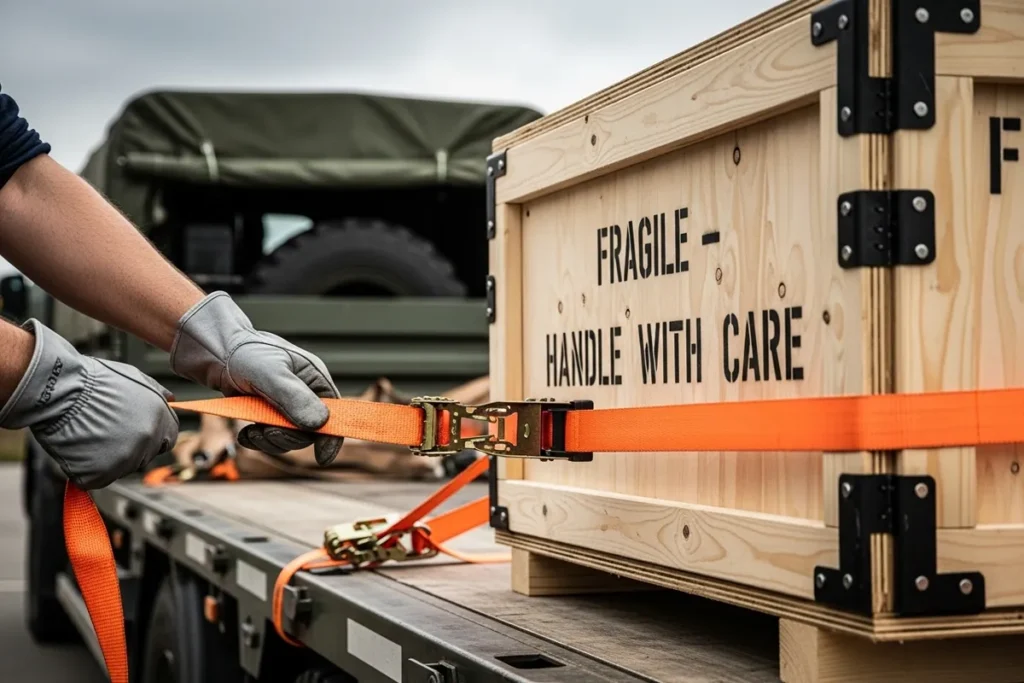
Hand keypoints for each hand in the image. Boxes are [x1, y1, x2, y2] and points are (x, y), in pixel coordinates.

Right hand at [0, 320, 178, 488]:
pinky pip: (97, 478)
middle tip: (106, 431)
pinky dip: (87, 469)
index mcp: (160, 419)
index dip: (151, 436)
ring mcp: (125, 460)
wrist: (60, 389)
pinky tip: (80, 448)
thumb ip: (157, 394)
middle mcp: (148, 441)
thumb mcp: (136, 378)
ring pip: (121, 468)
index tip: (134, 432)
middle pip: (144, 456)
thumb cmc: (93, 381)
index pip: (168, 439)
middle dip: (128, 447)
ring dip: (108, 458)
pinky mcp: (101, 474)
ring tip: (91, 435)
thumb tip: (171, 400)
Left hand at [169, 292, 342, 464]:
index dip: (332, 436)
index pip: (335, 413)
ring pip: (289, 439)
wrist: (218, 353)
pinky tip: (245, 433)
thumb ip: (295, 398)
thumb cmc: (247, 353)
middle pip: (309, 432)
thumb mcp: (272, 373)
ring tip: (252, 432)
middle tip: (267, 431)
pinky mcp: (268, 415)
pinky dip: (257, 440)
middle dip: (288, 438)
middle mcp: (305, 395)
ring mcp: (286, 407)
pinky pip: (271, 438)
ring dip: (270, 440)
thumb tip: (319, 424)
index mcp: (315, 380)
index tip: (323, 457)